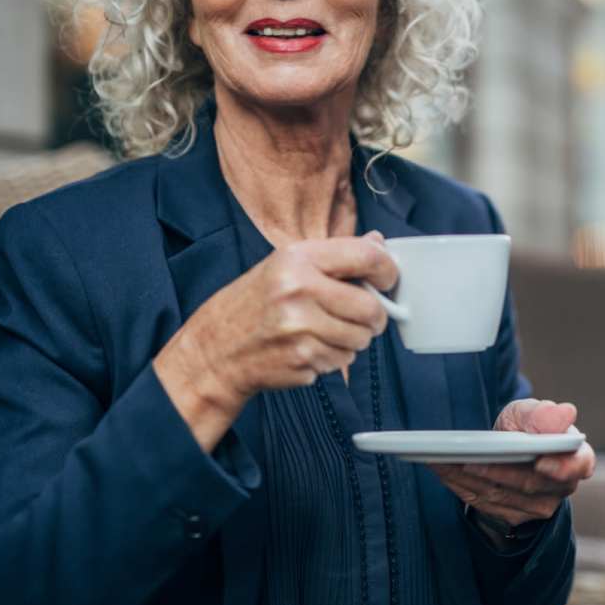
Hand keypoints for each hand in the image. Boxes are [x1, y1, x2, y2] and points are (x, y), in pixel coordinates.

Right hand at [154, 230, 396, 433]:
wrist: (215, 349)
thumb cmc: (253, 303)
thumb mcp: (286, 265)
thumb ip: (334, 255)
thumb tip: (378, 244)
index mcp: (297, 258)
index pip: (365, 257)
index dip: (387, 270)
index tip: (389, 279)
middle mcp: (299, 290)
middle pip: (370, 307)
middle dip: (375, 315)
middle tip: (364, 316)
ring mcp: (300, 328)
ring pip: (360, 338)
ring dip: (353, 339)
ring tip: (326, 330)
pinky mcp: (302, 360)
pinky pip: (342, 360)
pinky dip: (334, 357)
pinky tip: (310, 347)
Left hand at [432, 398, 595, 527]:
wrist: (508, 449)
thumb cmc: (524, 427)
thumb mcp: (528, 413)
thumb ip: (541, 414)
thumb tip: (564, 412)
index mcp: (575, 457)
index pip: (578, 465)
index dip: (562, 467)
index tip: (541, 463)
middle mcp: (560, 487)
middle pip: (529, 484)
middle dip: (496, 471)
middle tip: (468, 458)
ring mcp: (537, 506)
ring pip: (502, 495)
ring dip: (469, 477)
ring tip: (443, 459)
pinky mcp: (512, 516)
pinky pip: (483, 503)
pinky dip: (459, 484)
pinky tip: (441, 468)